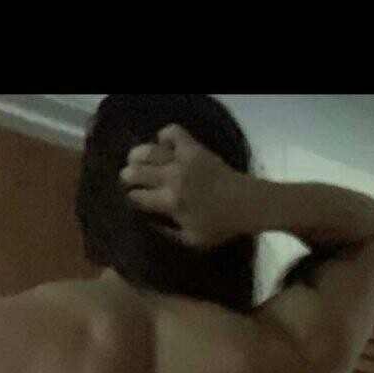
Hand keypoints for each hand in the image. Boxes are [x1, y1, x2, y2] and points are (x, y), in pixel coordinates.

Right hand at [119, 123, 247, 248]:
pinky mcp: (193, 148)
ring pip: (148, 151)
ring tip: (135, 159)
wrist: (246, 203)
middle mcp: (171, 178)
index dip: (132, 198)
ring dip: (137, 155)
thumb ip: (168, 233)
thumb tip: (149, 223)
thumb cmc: (221, 225)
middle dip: (128, 176)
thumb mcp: (193, 240)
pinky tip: (163, 144)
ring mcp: (182, 160)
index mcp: (170, 202)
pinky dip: (165, 135)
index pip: (138, 197)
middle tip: (128, 179)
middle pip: (136, 172)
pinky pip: (173, 132)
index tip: (133, 199)